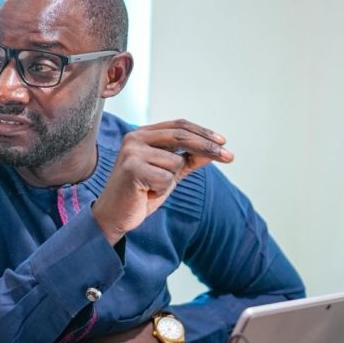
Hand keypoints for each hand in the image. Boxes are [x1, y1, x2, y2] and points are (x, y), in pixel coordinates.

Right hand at [92, 119, 231, 244]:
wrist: (114, 216)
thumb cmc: (141, 193)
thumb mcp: (170, 174)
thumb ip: (189, 160)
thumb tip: (217, 150)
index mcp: (142, 134)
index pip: (179, 126)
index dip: (203, 132)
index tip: (223, 143)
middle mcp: (135, 138)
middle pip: (181, 136)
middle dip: (207, 147)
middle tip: (229, 157)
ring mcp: (132, 152)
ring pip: (175, 162)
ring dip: (171, 180)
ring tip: (152, 188)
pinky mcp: (132, 169)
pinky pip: (166, 179)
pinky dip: (162, 190)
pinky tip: (146, 193)